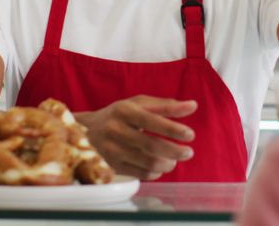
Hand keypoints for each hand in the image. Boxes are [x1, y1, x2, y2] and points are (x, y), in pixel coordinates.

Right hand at [75, 95, 196, 180]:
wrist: (86, 131)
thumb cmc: (119, 114)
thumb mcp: (138, 104)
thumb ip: (165, 105)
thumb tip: (192, 106)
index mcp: (124, 111)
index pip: (152, 121)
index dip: (173, 129)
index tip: (190, 134)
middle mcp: (116, 130)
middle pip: (151, 145)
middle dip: (175, 151)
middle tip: (188, 152)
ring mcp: (113, 150)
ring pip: (147, 162)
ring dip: (167, 163)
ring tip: (174, 160)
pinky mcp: (112, 166)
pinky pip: (140, 174)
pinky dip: (155, 172)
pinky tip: (160, 166)